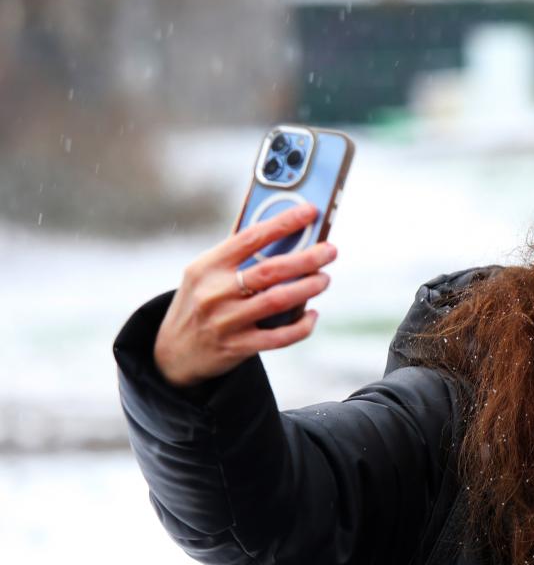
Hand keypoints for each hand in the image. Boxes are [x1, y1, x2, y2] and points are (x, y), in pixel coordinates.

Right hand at [153, 204, 337, 387]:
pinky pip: (279, 337)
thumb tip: (276, 222)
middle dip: (307, 258)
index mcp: (207, 266)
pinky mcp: (237, 347)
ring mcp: (225, 322)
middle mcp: (214, 292)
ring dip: (309, 288)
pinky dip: (302, 326)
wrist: (173, 352)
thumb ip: (236, 252)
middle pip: (270, 270)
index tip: (310, 211)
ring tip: (324, 278)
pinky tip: (312, 314)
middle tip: (330, 250)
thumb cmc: (200, 302)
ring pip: (278, 301)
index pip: (250, 237)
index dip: (283, 222)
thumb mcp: (204, 273)